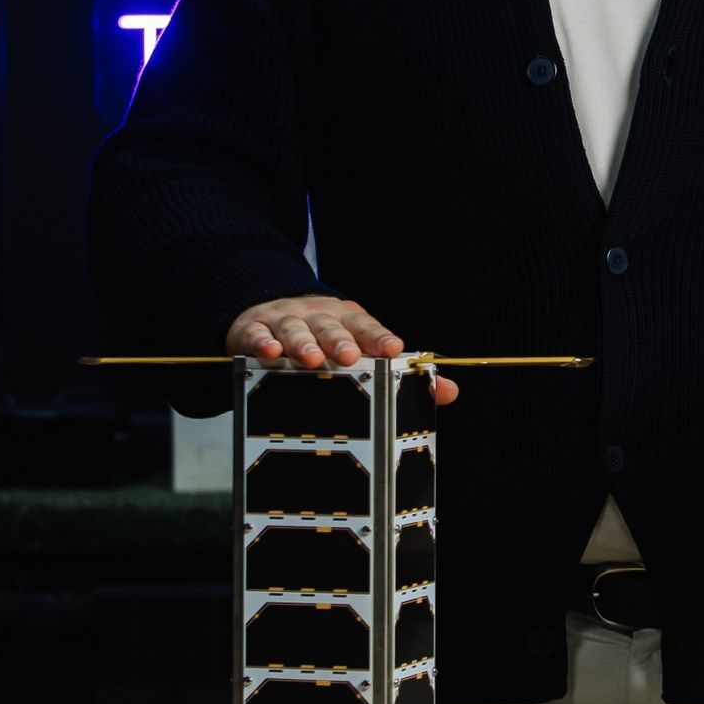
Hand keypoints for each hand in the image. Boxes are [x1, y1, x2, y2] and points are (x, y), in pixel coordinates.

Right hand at [225, 295, 458, 402]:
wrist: (266, 311)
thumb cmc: (321, 340)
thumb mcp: (359, 351)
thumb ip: (403, 375)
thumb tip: (450, 392)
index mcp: (348, 321)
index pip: (368, 327)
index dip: (380, 337)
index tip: (394, 350)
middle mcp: (318, 316)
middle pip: (331, 327)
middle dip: (341, 342)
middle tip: (351, 357)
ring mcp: (285, 320)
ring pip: (295, 329)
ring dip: (303, 343)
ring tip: (311, 360)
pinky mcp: (253, 328)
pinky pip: (257, 334)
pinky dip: (262, 342)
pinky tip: (269, 352)